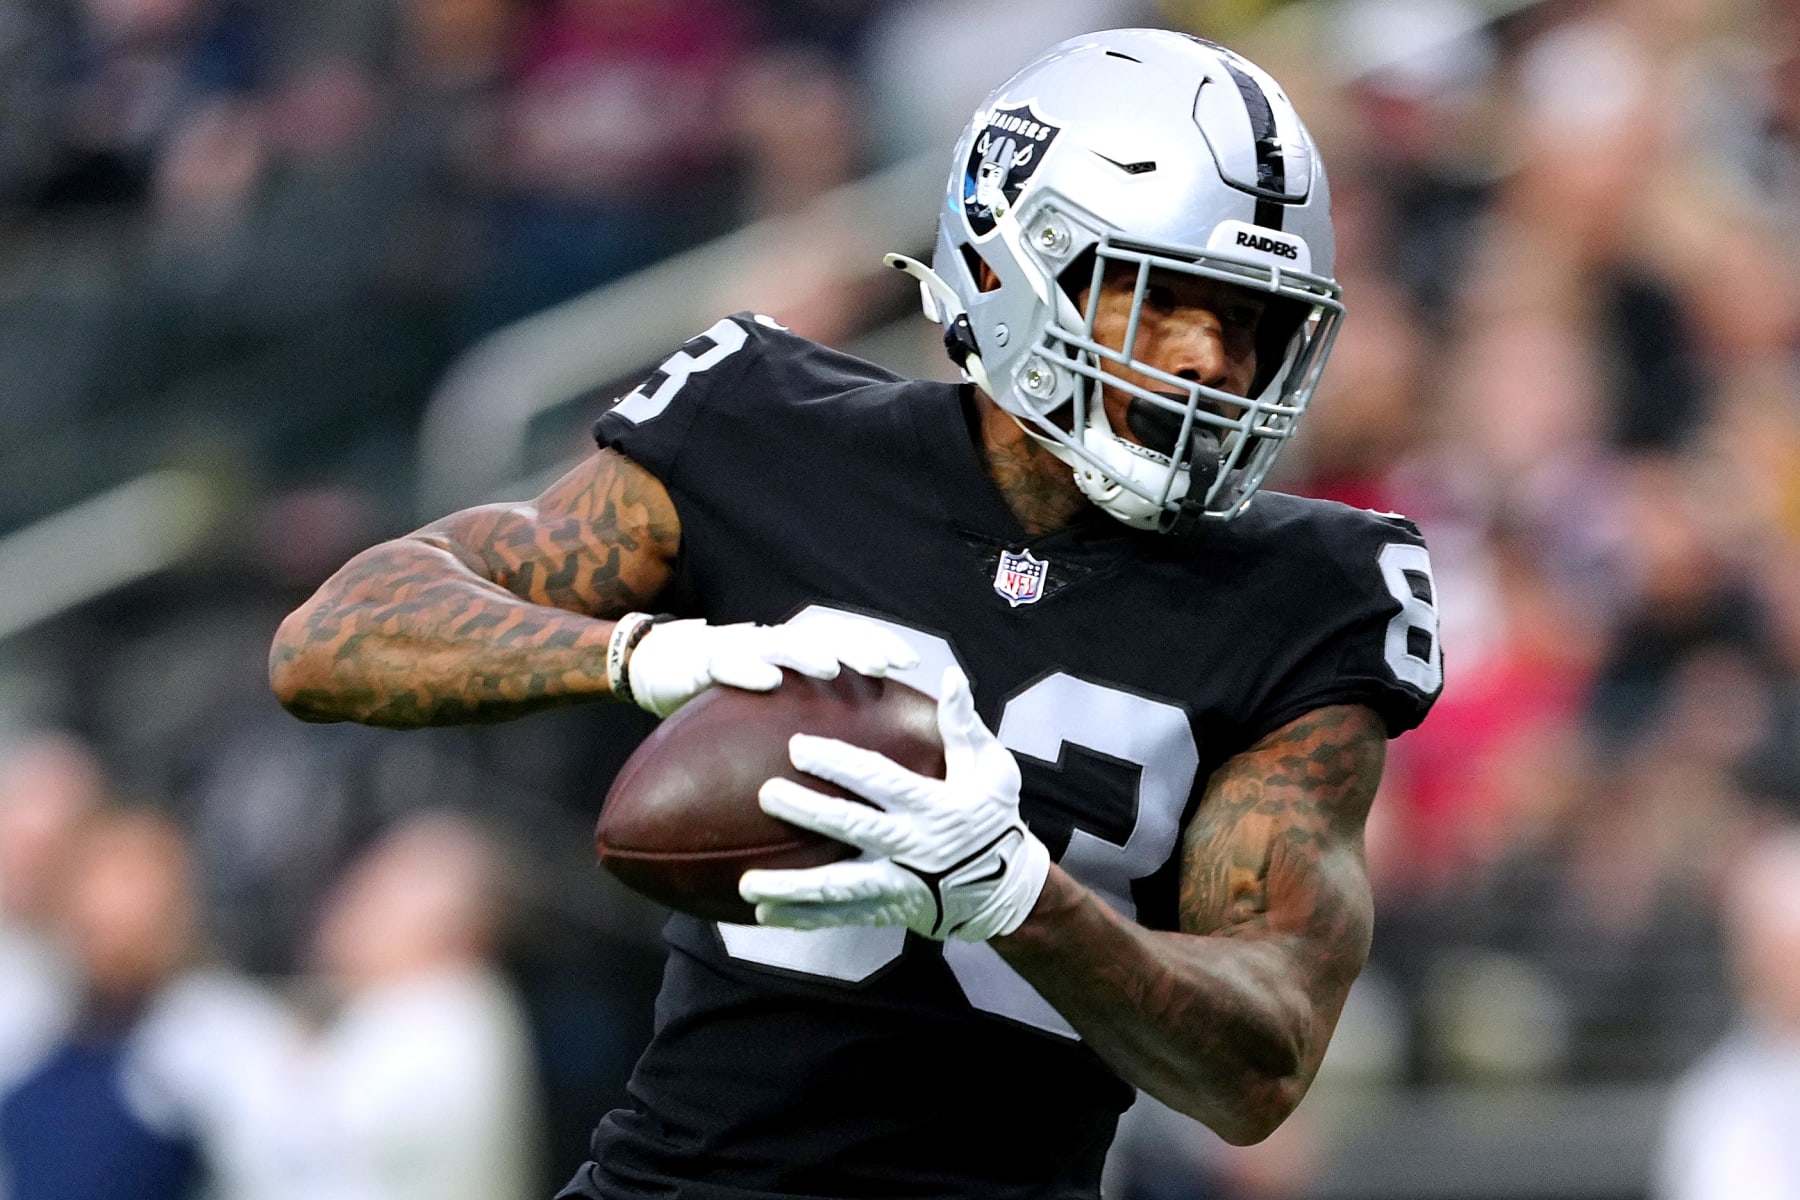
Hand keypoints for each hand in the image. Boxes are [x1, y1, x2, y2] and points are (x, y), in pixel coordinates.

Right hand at [624, 614, 918, 717]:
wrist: (654, 665)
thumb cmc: (721, 690)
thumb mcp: (768, 702)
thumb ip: (802, 711)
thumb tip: (857, 744)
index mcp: (792, 651)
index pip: (843, 638)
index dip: (876, 643)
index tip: (909, 662)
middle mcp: (771, 644)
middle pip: (822, 637)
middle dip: (856, 647)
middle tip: (885, 665)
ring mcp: (738, 650)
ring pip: (780, 645)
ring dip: (807, 653)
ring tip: (831, 669)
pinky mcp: (703, 663)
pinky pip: (727, 664)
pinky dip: (748, 670)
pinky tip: (767, 682)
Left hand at [739, 666, 1049, 940]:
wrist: (1007, 890)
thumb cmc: (993, 818)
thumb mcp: (992, 769)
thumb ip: (964, 725)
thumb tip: (952, 677)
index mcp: (934, 807)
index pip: (880, 781)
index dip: (840, 764)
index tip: (799, 747)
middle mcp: (913, 847)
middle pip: (853, 829)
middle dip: (809, 812)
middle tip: (766, 794)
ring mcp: (898, 885)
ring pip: (839, 887)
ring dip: (793, 887)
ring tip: (748, 885)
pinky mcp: (887, 910)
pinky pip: (840, 917)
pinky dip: (803, 918)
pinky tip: (764, 913)